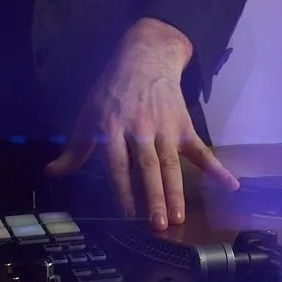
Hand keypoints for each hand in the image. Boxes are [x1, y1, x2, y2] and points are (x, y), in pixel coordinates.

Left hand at [43, 18, 237, 229]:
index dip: (122, 187)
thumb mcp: (88, 114)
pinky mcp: (184, 126)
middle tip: (159, 224)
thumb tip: (51, 173)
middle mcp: (140, 129)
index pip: (117, 162)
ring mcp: (165, 128)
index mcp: (113, 127)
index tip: (126, 213)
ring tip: (180, 217)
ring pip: (172, 164)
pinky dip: (216, 168)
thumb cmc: (112, 90)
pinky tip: (230, 186)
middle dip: (154, 196)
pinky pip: (201, 150)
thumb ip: (75, 149)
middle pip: (148, 167)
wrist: (145, 57)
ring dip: (177, 192)